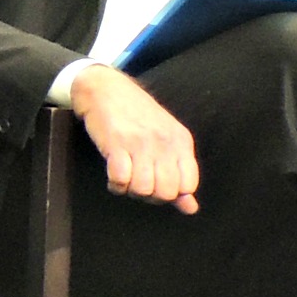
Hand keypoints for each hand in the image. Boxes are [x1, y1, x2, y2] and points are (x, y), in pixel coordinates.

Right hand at [68, 65, 198, 211]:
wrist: (106, 89)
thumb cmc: (137, 116)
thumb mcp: (166, 141)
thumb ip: (179, 175)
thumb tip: (190, 208)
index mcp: (181, 141)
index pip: (188, 185)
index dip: (172, 192)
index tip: (157, 182)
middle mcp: (164, 143)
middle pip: (165, 192)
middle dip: (150, 195)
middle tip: (139, 182)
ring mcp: (140, 143)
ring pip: (143, 189)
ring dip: (131, 190)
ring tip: (126, 178)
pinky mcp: (116, 144)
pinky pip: (120, 179)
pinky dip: (115, 185)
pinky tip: (114, 177)